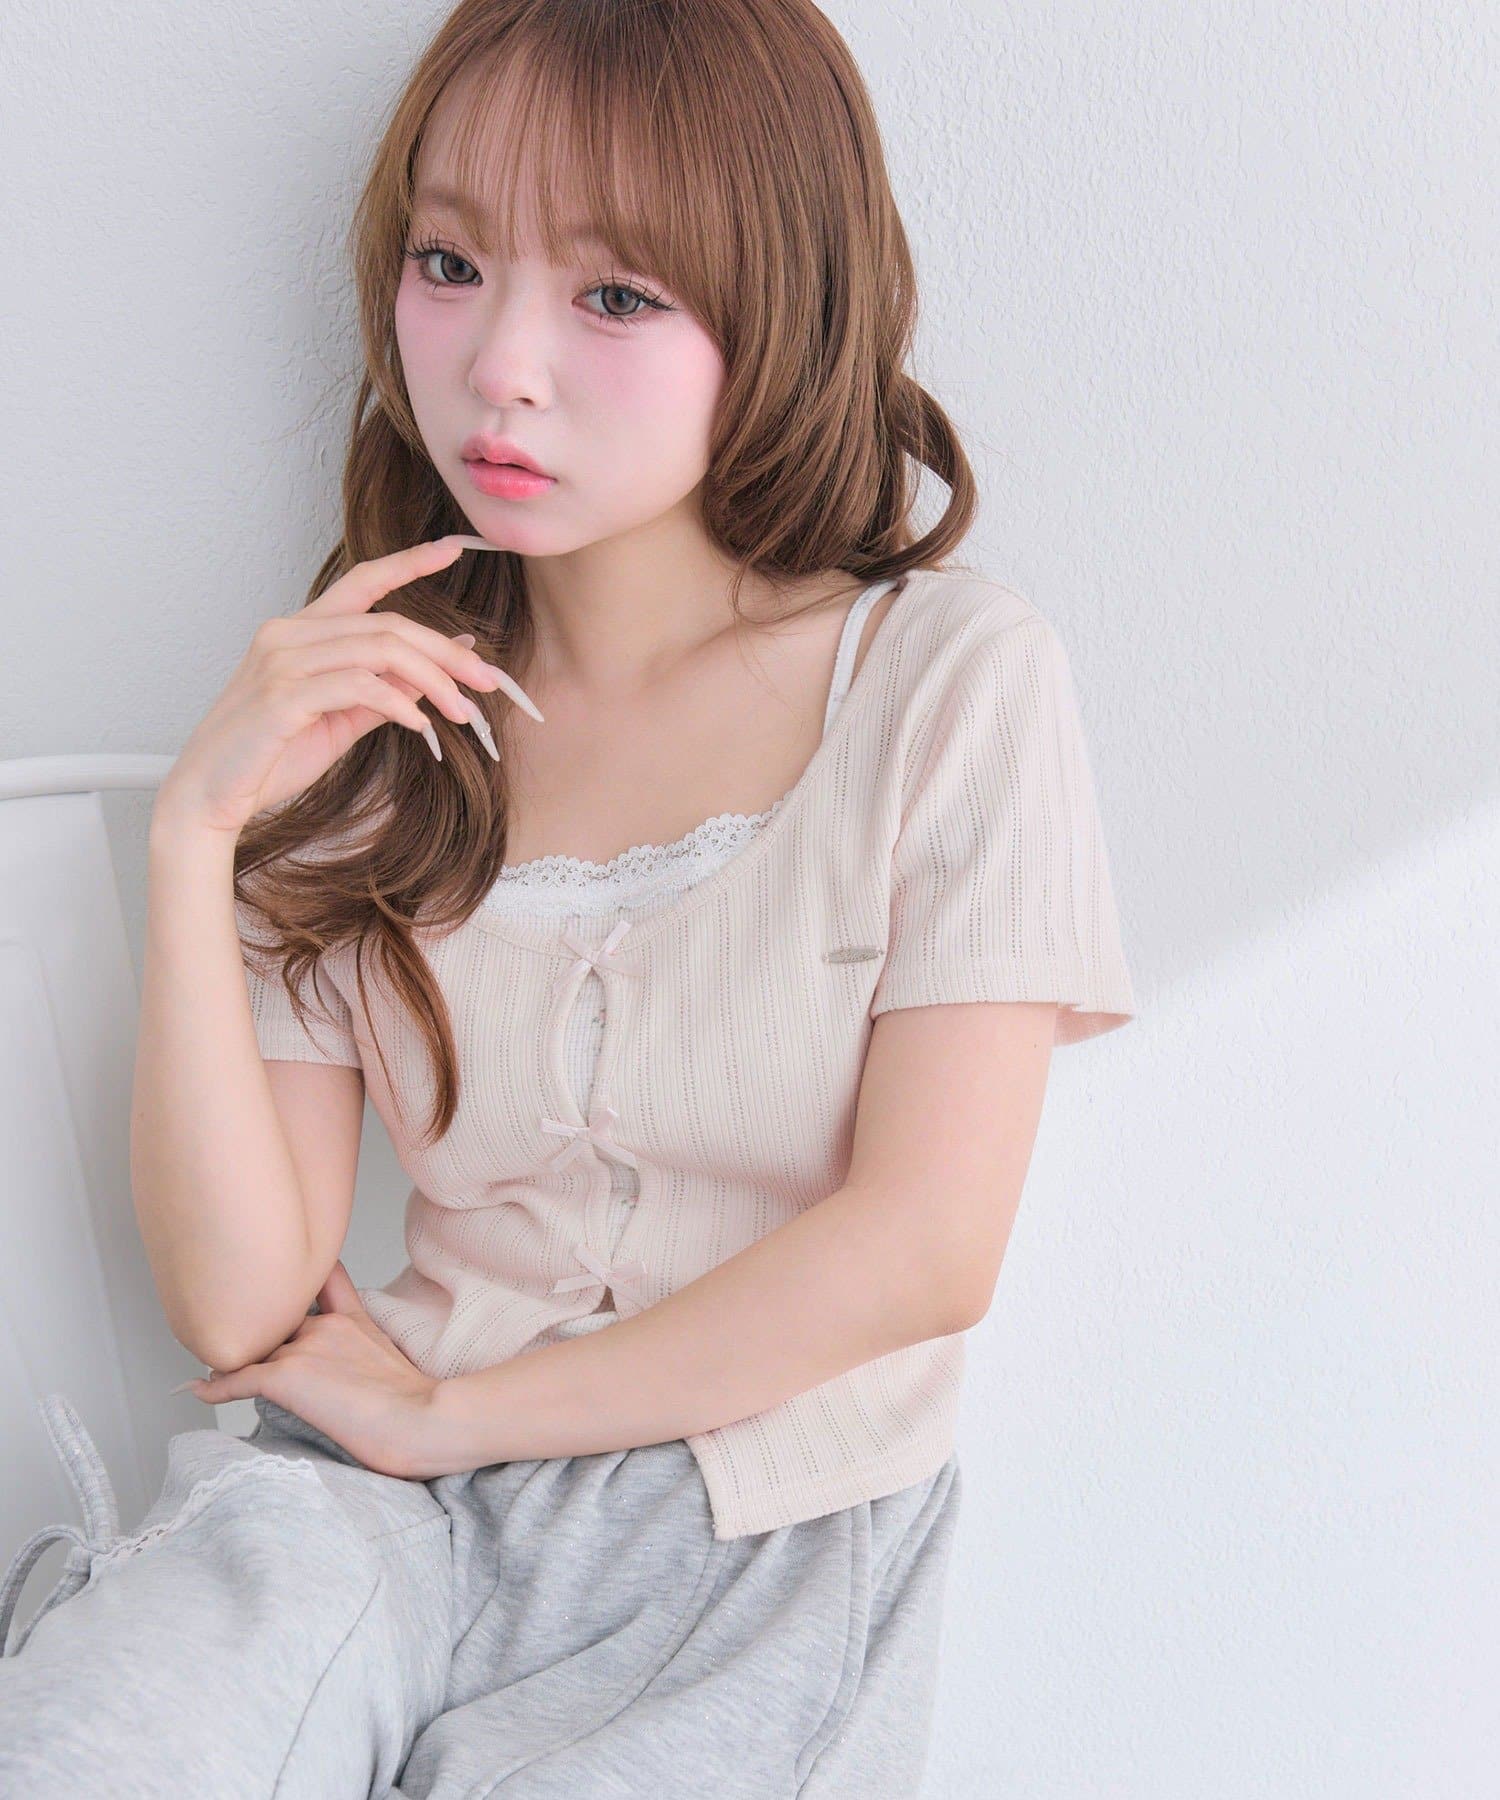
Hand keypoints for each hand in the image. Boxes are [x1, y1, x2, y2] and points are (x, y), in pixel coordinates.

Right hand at [153, 533, 542, 839]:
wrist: (212, 796)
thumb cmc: (272, 755)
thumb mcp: (344, 716)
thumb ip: (389, 686)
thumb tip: (445, 659)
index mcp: (301, 631)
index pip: (363, 581)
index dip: (409, 562)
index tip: (454, 547)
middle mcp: (289, 633)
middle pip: (387, 623)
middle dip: (445, 652)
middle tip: (487, 680)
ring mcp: (282, 661)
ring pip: (378, 650)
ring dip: (432, 682)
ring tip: (463, 712)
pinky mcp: (282, 697)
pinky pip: (357, 686)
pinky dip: (398, 703)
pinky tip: (420, 724)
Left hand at [176, 1262, 455, 1479]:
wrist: (423, 1419)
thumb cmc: (416, 1404)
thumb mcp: (396, 1362)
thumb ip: (367, 1352)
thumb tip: (353, 1379)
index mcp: (352, 1319)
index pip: (320, 1278)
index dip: (296, 1280)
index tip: (276, 1279)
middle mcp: (324, 1324)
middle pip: (276, 1319)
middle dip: (257, 1327)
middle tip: (232, 1332)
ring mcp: (305, 1348)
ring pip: (254, 1347)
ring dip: (235, 1356)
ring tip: (214, 1364)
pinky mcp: (287, 1377)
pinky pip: (237, 1379)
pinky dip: (216, 1386)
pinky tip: (201, 1389)